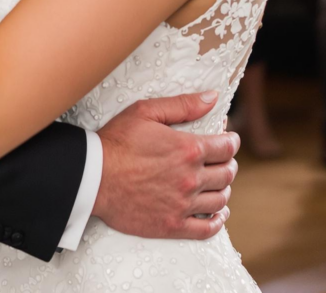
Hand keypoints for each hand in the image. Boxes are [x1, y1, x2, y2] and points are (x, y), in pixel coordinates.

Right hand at [92, 92, 238, 240]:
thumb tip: (212, 97)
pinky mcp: (173, 225)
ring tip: (219, 184)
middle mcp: (191, 179)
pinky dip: (217, 221)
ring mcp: (183, 205)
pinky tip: (218, 213)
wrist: (94, 176)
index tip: (229, 140)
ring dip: (224, 190)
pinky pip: (207, 229)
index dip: (231, 142)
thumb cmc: (117, 141)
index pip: (226, 147)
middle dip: (229, 165)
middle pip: (226, 174)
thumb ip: (183, 105)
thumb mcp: (146, 111)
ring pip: (220, 200)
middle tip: (224, 160)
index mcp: (188, 149)